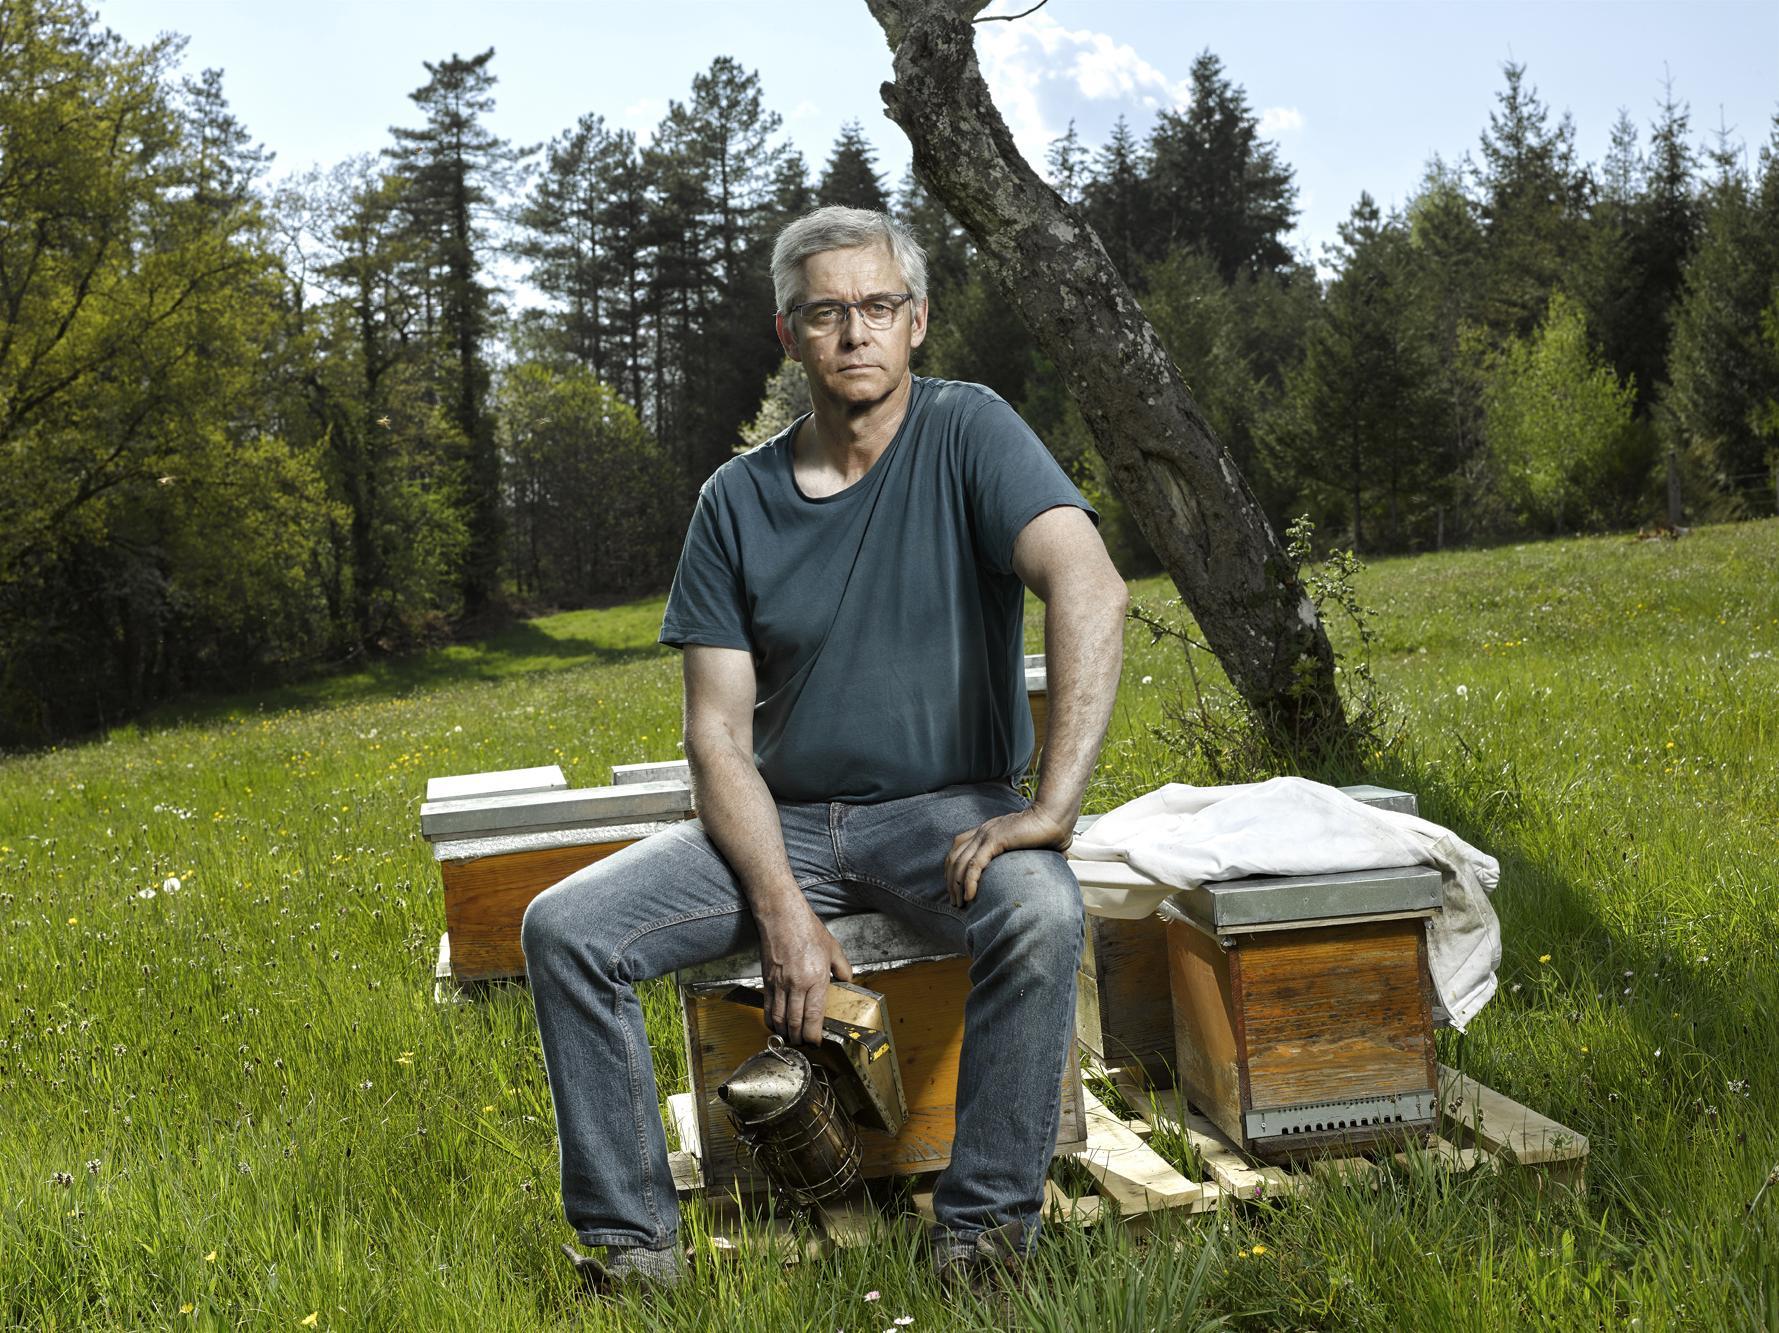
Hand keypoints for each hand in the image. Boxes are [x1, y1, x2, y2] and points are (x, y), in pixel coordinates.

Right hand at [757, 908, 852, 1045]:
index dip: (814, 1035)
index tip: (816, 1042)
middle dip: (800, 1038)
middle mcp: (797, 985)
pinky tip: (776, 1025)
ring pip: (779, 1019)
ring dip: (785, 1033)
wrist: (782, 916)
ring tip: (791, 1038)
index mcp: (816, 979)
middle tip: (804, 1044)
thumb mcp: (833, 949)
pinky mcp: (767, 980)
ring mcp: (779, 984)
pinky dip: (771, 1021)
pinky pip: (767, 1007)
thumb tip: (847, 982)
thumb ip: (842, 969)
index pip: (814, 1017)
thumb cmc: (806, 929)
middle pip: (796, 1022)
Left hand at [944, 805, 1073, 907]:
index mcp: (987, 831)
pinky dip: (969, 882)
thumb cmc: (1048, 832)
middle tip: (954, 901)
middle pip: (953, 857)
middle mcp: (982, 831)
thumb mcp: (1026, 846)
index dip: (952, 869)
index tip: (956, 888)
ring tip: (960, 904)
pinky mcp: (993, 841)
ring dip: (956, 886)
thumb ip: (1023, 858)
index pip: (958, 848)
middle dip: (950, 881)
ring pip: (960, 862)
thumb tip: (1039, 872)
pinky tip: (970, 896)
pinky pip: (974, 865)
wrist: (1054, 818)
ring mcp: (986, 835)